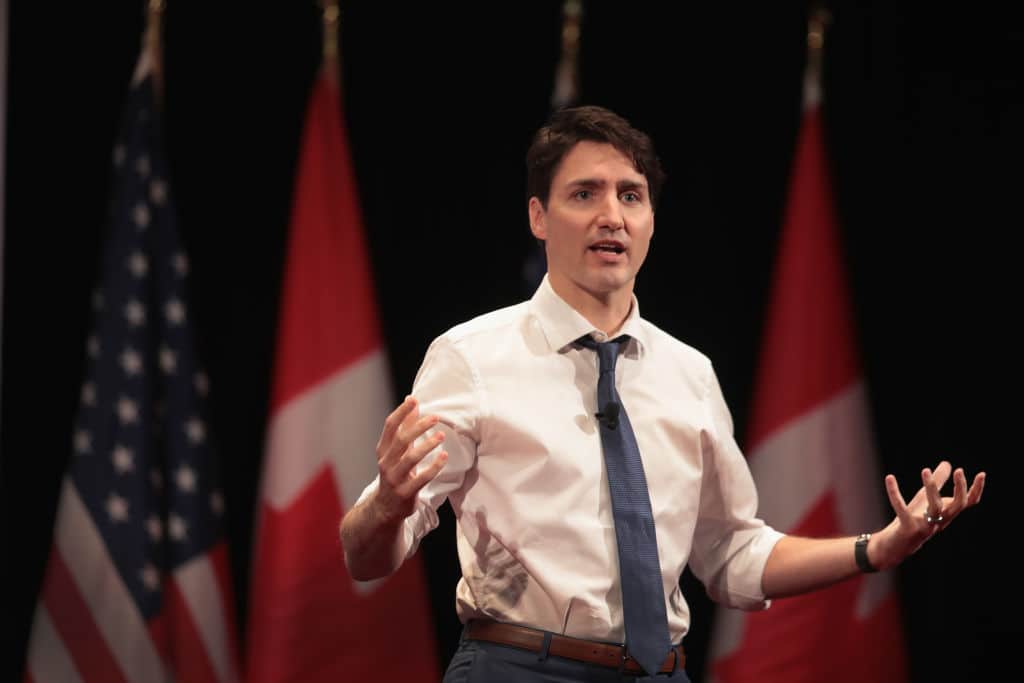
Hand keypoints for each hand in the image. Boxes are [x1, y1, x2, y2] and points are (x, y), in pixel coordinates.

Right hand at [372, 395, 447, 524]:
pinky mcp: (405, 493)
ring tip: (441, 436)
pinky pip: (421, 478)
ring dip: (427, 445)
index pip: (389, 426)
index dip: (401, 412)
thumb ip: (405, 426)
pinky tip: (444, 457)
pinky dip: (433, 467)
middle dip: (418, 427)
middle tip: (435, 418)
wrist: (385, 507)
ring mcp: (394, 479)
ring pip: (410, 458)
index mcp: (383, 450)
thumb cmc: (395, 472)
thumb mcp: (396, 451)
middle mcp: (386, 463)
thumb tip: (411, 400)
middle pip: (401, 440)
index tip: (414, 400)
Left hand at [873, 460, 985, 568]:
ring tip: (925, 470)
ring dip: (931, 488)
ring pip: (934, 507)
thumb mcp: (925, 499)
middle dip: (960, 489)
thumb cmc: (913, 520)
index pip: (967, 503)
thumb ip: (937, 482)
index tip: (981, 474)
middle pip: (957, 506)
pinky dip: (895, 494)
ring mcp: (925, 526)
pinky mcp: (907, 529)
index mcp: (946, 514)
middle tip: (959, 470)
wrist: (894, 547)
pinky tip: (889, 477)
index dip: (976, 490)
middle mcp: (939, 521)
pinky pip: (902, 510)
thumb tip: (948, 463)